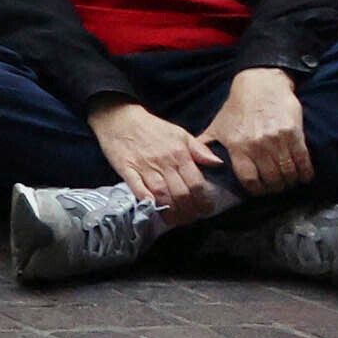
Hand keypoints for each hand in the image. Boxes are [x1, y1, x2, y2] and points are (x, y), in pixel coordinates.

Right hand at [86, 98, 212, 221]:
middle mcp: (165, 163)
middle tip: (191, 218)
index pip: (197, 183)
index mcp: (180, 154)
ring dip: (171, 211)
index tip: (206, 209)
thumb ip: (200, 150)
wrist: (119, 117)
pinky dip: (146, 201)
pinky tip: (153, 209)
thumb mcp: (180, 134)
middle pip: (181, 193)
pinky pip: (137, 189)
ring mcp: (145, 167)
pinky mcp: (126, 170)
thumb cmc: (151, 127)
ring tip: (175, 220)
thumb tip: (218, 163)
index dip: (203, 200)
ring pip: (162, 195)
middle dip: (189, 210)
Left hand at [204, 65, 313, 200]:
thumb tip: (196, 165)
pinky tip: (303, 176)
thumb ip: (207, 147)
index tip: (259, 191)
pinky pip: (303, 161)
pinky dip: (305, 173)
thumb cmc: (237, 108)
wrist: (261, 85)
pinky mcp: (294, 134)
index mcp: (237, 145)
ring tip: (287, 182)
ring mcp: (277, 140)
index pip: (248, 179)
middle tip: (275, 188)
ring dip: (289, 182)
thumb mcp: (218, 126)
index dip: (255, 189)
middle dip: (274, 188)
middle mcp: (257, 144)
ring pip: (288, 173)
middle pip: (271, 179)